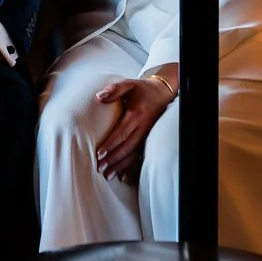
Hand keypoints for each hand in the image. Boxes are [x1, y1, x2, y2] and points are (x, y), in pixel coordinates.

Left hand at [93, 67, 177, 183]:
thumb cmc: (142, 89)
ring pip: (133, 154)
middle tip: (100, 167)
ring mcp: (147, 135)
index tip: (99, 153)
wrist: (162, 93)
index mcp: (136, 115)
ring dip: (121, 166)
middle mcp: (143, 127)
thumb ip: (114, 90)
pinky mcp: (148, 139)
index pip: (122, 132)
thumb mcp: (129, 84)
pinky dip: (131, 167)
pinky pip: (140, 156)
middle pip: (127, 146)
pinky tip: (123, 176)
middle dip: (113, 159)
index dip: (111, 144)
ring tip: (108, 174)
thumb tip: (99, 97)